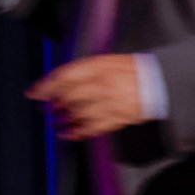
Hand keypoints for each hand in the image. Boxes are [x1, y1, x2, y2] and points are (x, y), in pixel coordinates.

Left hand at [26, 54, 147, 139]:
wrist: (159, 83)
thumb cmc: (131, 69)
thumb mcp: (105, 60)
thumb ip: (82, 69)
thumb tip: (58, 79)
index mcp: (98, 66)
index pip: (65, 76)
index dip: (46, 85)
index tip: (35, 92)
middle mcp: (103, 84)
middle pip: (70, 96)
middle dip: (53, 102)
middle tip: (43, 106)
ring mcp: (111, 103)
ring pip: (79, 112)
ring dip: (62, 117)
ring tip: (53, 119)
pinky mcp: (118, 118)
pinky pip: (94, 127)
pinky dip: (78, 132)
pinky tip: (67, 133)